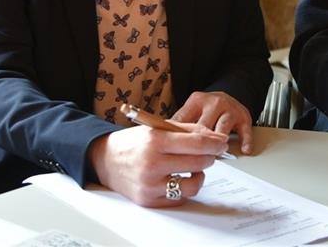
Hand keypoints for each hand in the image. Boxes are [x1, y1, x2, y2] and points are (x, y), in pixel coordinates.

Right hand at [88, 122, 227, 206]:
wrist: (105, 160)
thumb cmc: (134, 142)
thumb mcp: (158, 127)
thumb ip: (188, 130)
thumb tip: (214, 137)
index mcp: (155, 140)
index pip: (197, 143)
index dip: (215, 143)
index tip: (222, 143)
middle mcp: (152, 163)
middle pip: (198, 163)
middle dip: (210, 157)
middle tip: (212, 153)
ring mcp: (150, 185)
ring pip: (192, 185)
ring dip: (200, 175)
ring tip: (196, 167)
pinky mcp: (149, 200)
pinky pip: (179, 198)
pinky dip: (185, 188)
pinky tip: (181, 177)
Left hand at [172, 91, 253, 153]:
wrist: (233, 90)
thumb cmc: (207, 107)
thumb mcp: (191, 110)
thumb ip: (178, 124)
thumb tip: (159, 141)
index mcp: (196, 101)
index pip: (184, 121)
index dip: (178, 139)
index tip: (172, 154)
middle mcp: (214, 103)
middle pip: (203, 127)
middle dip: (198, 145)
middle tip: (191, 161)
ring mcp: (230, 109)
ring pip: (222, 129)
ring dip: (217, 145)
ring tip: (212, 157)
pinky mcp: (244, 116)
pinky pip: (245, 130)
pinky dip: (244, 141)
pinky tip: (243, 150)